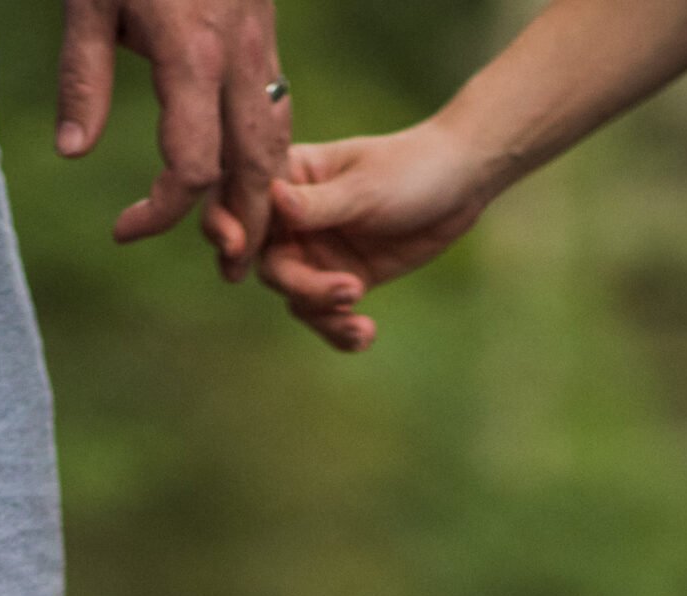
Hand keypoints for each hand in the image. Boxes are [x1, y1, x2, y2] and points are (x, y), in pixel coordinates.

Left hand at [56, 0, 290, 279]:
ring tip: (250, 238)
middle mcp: (237, 61)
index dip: (161, 214)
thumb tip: (71, 153)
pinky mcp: (266, 36)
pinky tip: (257, 178)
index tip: (124, 230)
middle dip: (245, 227)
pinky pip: (279, 110)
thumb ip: (82, 78)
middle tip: (231, 271)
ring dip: (268, 198)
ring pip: (277, 142)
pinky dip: (272, 155)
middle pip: (254, 169)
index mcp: (191, 58)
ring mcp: (260, 48)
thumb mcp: (90, 2)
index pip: (192, 168)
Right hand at [257, 121, 497, 351]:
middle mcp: (293, 218)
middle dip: (304, 287)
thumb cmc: (410, 168)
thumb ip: (319, 204)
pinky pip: (327, 315)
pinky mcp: (343, 279)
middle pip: (270, 264)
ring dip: (326, 315)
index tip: (237, 252)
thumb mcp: (365, 187)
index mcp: (288, 176)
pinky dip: (341, 331)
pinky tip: (366, 335)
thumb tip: (273, 199)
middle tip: (349, 291)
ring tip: (362, 323)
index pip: (239, 199)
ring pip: (296, 297)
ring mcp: (318, 252)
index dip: (226, 225)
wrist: (460, 186)